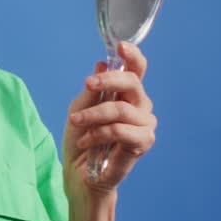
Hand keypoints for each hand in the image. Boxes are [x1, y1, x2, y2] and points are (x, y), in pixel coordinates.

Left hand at [62, 40, 156, 199]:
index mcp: (128, 94)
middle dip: (108, 81)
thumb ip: (92, 89)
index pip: (137, 70)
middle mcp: (141, 106)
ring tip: (75, 122)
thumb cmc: (81, 139)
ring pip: (121, 109)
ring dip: (94, 114)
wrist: (80, 174)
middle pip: (133, 83)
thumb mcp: (80, 109)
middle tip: (87, 83)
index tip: (120, 46)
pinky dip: (98, 133)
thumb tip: (101, 65)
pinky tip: (85, 140)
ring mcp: (144, 124)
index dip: (132, 56)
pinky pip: (120, 130)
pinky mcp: (142, 143)